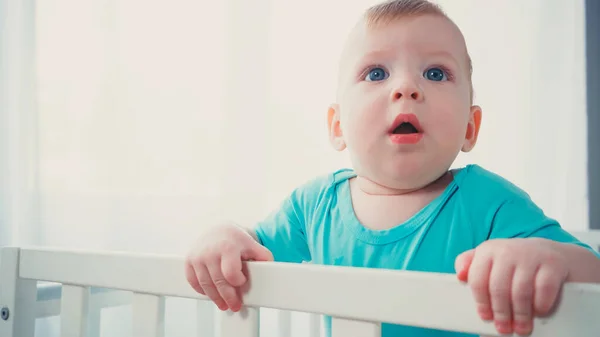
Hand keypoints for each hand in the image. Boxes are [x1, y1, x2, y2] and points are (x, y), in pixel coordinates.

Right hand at [185, 222, 273, 311]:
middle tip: (234, 306)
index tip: (242, 282)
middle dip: (228, 298)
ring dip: (215, 298)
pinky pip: (193, 281)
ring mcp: (198, 256)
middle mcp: (210, 251)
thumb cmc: (235, 239)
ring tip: (223, 304)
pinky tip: (210, 293)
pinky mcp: (189, 260)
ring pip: (206, 285)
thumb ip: (262, 256)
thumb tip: (271, 269)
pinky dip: (202, 290)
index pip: (230, 273)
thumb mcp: (252, 244)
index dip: (238, 282)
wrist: (218, 230)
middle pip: (218, 283)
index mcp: (227, 247)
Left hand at [454, 238, 568, 335]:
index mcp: (488, 250)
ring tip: (521, 327)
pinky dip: (541, 305)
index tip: (486, 317)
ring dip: (520, 315)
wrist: (551, 253)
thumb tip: (460, 276)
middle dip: (501, 313)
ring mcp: (531, 255)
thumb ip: (470, 264)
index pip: (478, 280)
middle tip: (504, 328)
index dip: (481, 303)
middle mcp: (508, 250)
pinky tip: (539, 312)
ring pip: (520, 292)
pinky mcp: (553, 263)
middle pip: (498, 288)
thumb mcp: (489, 258)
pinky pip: (544, 290)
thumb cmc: (514, 261)